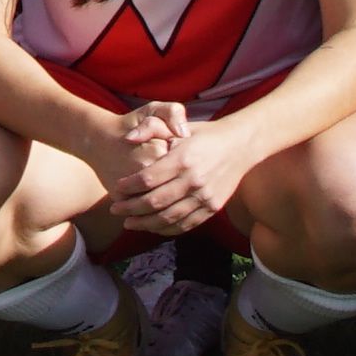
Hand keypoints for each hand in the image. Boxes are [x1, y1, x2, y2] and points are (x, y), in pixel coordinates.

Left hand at [110, 100, 224, 240]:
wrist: (240, 146)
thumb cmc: (204, 136)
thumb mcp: (179, 127)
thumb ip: (151, 129)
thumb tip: (128, 138)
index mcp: (183, 159)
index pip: (148, 179)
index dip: (129, 187)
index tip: (117, 189)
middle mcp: (193, 180)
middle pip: (154, 202)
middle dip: (130, 208)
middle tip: (115, 209)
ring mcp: (204, 196)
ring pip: (168, 218)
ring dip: (145, 223)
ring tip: (129, 222)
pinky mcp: (212, 208)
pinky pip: (185, 225)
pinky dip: (166, 229)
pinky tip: (152, 227)